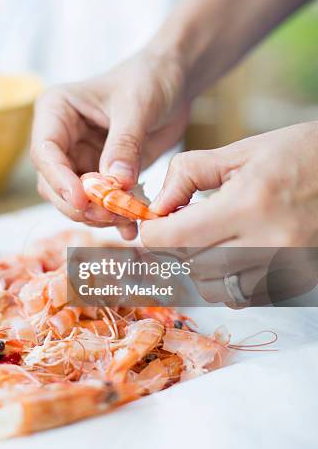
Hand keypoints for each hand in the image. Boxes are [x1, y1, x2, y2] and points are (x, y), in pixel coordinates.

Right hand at [31, 47, 187, 238]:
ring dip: (98, 215)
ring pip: (75, 200)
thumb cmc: (149, 80)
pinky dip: (114, 217)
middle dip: (80, 204)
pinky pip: (100, 203)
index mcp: (56, 111)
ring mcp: (79, 158)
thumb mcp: (138, 107)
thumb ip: (125, 145)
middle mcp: (61, 138)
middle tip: (111, 215)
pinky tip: (131, 226)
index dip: (59, 180)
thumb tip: (116, 184)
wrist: (171, 83)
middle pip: (54, 183)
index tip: (82, 200)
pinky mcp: (100, 174)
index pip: (45, 152)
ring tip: (128, 219)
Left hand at [141, 123, 317, 305]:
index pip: (178, 238)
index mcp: (249, 204)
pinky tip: (231, 255)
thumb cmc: (298, 153)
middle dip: (176, 248)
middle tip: (178, 227)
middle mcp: (269, 243)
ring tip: (208, 240)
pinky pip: (245, 297)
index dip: (153, 233)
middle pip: (192, 267)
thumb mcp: (241, 152)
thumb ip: (190, 174)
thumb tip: (157, 205)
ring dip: (199, 269)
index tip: (150, 225)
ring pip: (216, 290)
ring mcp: (286, 267)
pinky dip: (227, 282)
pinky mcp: (296, 279)